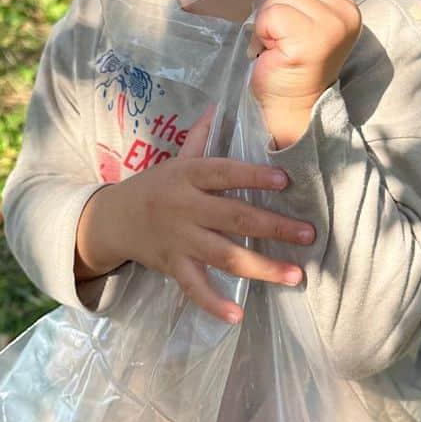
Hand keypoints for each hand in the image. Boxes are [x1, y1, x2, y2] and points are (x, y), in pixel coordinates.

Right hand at [114, 103, 316, 323]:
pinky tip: (237, 316)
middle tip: (309, 235)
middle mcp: (184, 207)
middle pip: (234, 218)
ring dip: (262, 268)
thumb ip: (200, 137)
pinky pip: (194, 287)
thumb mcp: (175, 159)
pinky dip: (214, 303)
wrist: (112, 219)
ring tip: (295, 275)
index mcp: (188, 176)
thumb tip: (220, 106)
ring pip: (224, 256)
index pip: (225, 173)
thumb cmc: (153, 186)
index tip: (286, 182)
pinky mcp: (172, 266)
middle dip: (274, 227)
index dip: (254, 177)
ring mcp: (179, 240)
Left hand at [246, 0, 361, 134]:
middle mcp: (344, 15)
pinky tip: (272, 52)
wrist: (293, 106)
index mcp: (348, 7)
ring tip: (277, 46)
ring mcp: (329, 27)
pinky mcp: (307, 40)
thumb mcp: (308, 22)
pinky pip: (270, 15)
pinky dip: (262, 32)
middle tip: (281, 39)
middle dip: (275, 8)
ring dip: (267, 22)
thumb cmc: (293, 64)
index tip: (292, 25)